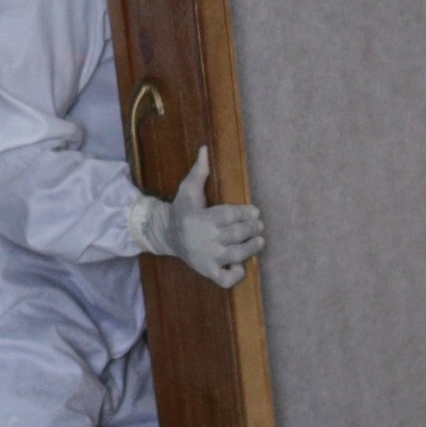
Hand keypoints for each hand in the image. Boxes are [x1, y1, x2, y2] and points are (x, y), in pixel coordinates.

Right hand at [132, 146, 264, 288]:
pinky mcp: (206, 271)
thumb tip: (205, 148)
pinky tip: (241, 266)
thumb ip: (199, 171)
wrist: (166, 235)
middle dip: (252, 229)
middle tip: (259, 225)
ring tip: (259, 241)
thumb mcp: (188, 189)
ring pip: (235, 255)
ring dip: (251, 249)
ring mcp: (207, 257)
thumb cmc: (182, 210)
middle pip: (236, 234)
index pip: (230, 215)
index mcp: (202, 218)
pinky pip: (224, 278)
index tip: (255, 210)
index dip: (246, 212)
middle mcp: (206, 238)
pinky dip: (235, 275)